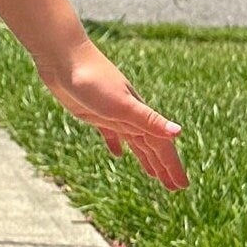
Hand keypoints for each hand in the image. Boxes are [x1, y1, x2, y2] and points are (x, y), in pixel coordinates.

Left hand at [32, 37, 187, 189]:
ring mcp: (112, 114)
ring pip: (135, 141)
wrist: (63, 57)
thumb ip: (149, 119)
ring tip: (153, 176)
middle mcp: (129, 116)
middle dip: (164, 166)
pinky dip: (116, 144)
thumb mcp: (121, 105)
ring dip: (145, 159)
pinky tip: (117, 154)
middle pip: (151, 146)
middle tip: (175, 188)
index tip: (182, 186)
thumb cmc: (93, 80)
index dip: (172, 166)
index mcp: (139, 115)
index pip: (161, 146)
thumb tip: (179, 132)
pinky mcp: (93, 113)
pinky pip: (111, 134)